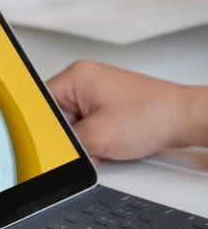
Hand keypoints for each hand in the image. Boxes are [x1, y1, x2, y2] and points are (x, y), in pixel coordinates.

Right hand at [47, 60, 207, 160]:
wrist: (185, 119)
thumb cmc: (153, 115)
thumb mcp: (97, 136)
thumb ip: (68, 144)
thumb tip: (54, 152)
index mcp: (77, 76)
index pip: (42, 103)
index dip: (44, 127)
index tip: (47, 142)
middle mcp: (86, 79)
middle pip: (59, 115)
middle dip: (69, 136)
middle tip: (84, 145)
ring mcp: (99, 91)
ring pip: (75, 122)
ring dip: (84, 139)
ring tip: (103, 143)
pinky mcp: (109, 104)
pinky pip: (89, 124)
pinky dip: (95, 137)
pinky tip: (109, 143)